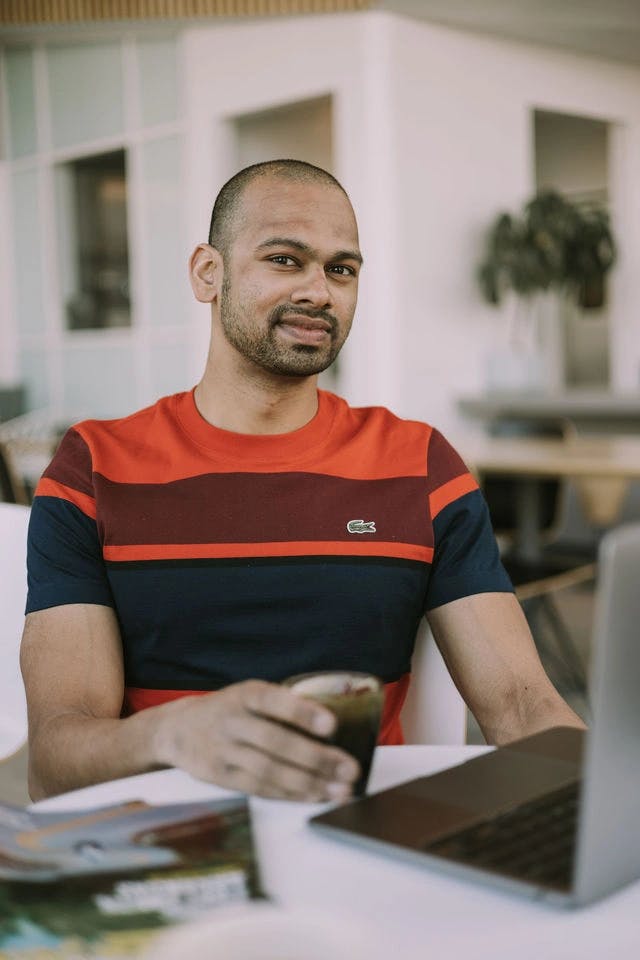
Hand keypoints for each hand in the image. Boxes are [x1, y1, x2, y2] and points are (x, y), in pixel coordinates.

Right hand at [152, 680, 359, 800]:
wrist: (177, 729)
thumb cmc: (228, 710)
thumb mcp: (248, 695)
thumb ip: (280, 705)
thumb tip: (333, 724)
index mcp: (244, 694)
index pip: (273, 700)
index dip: (302, 712)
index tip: (331, 724)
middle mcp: (232, 721)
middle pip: (276, 742)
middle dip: (317, 758)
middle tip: (350, 768)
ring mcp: (224, 751)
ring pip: (269, 770)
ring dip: (309, 783)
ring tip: (339, 790)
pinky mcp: (220, 777)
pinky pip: (258, 787)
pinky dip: (288, 794)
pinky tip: (313, 795)